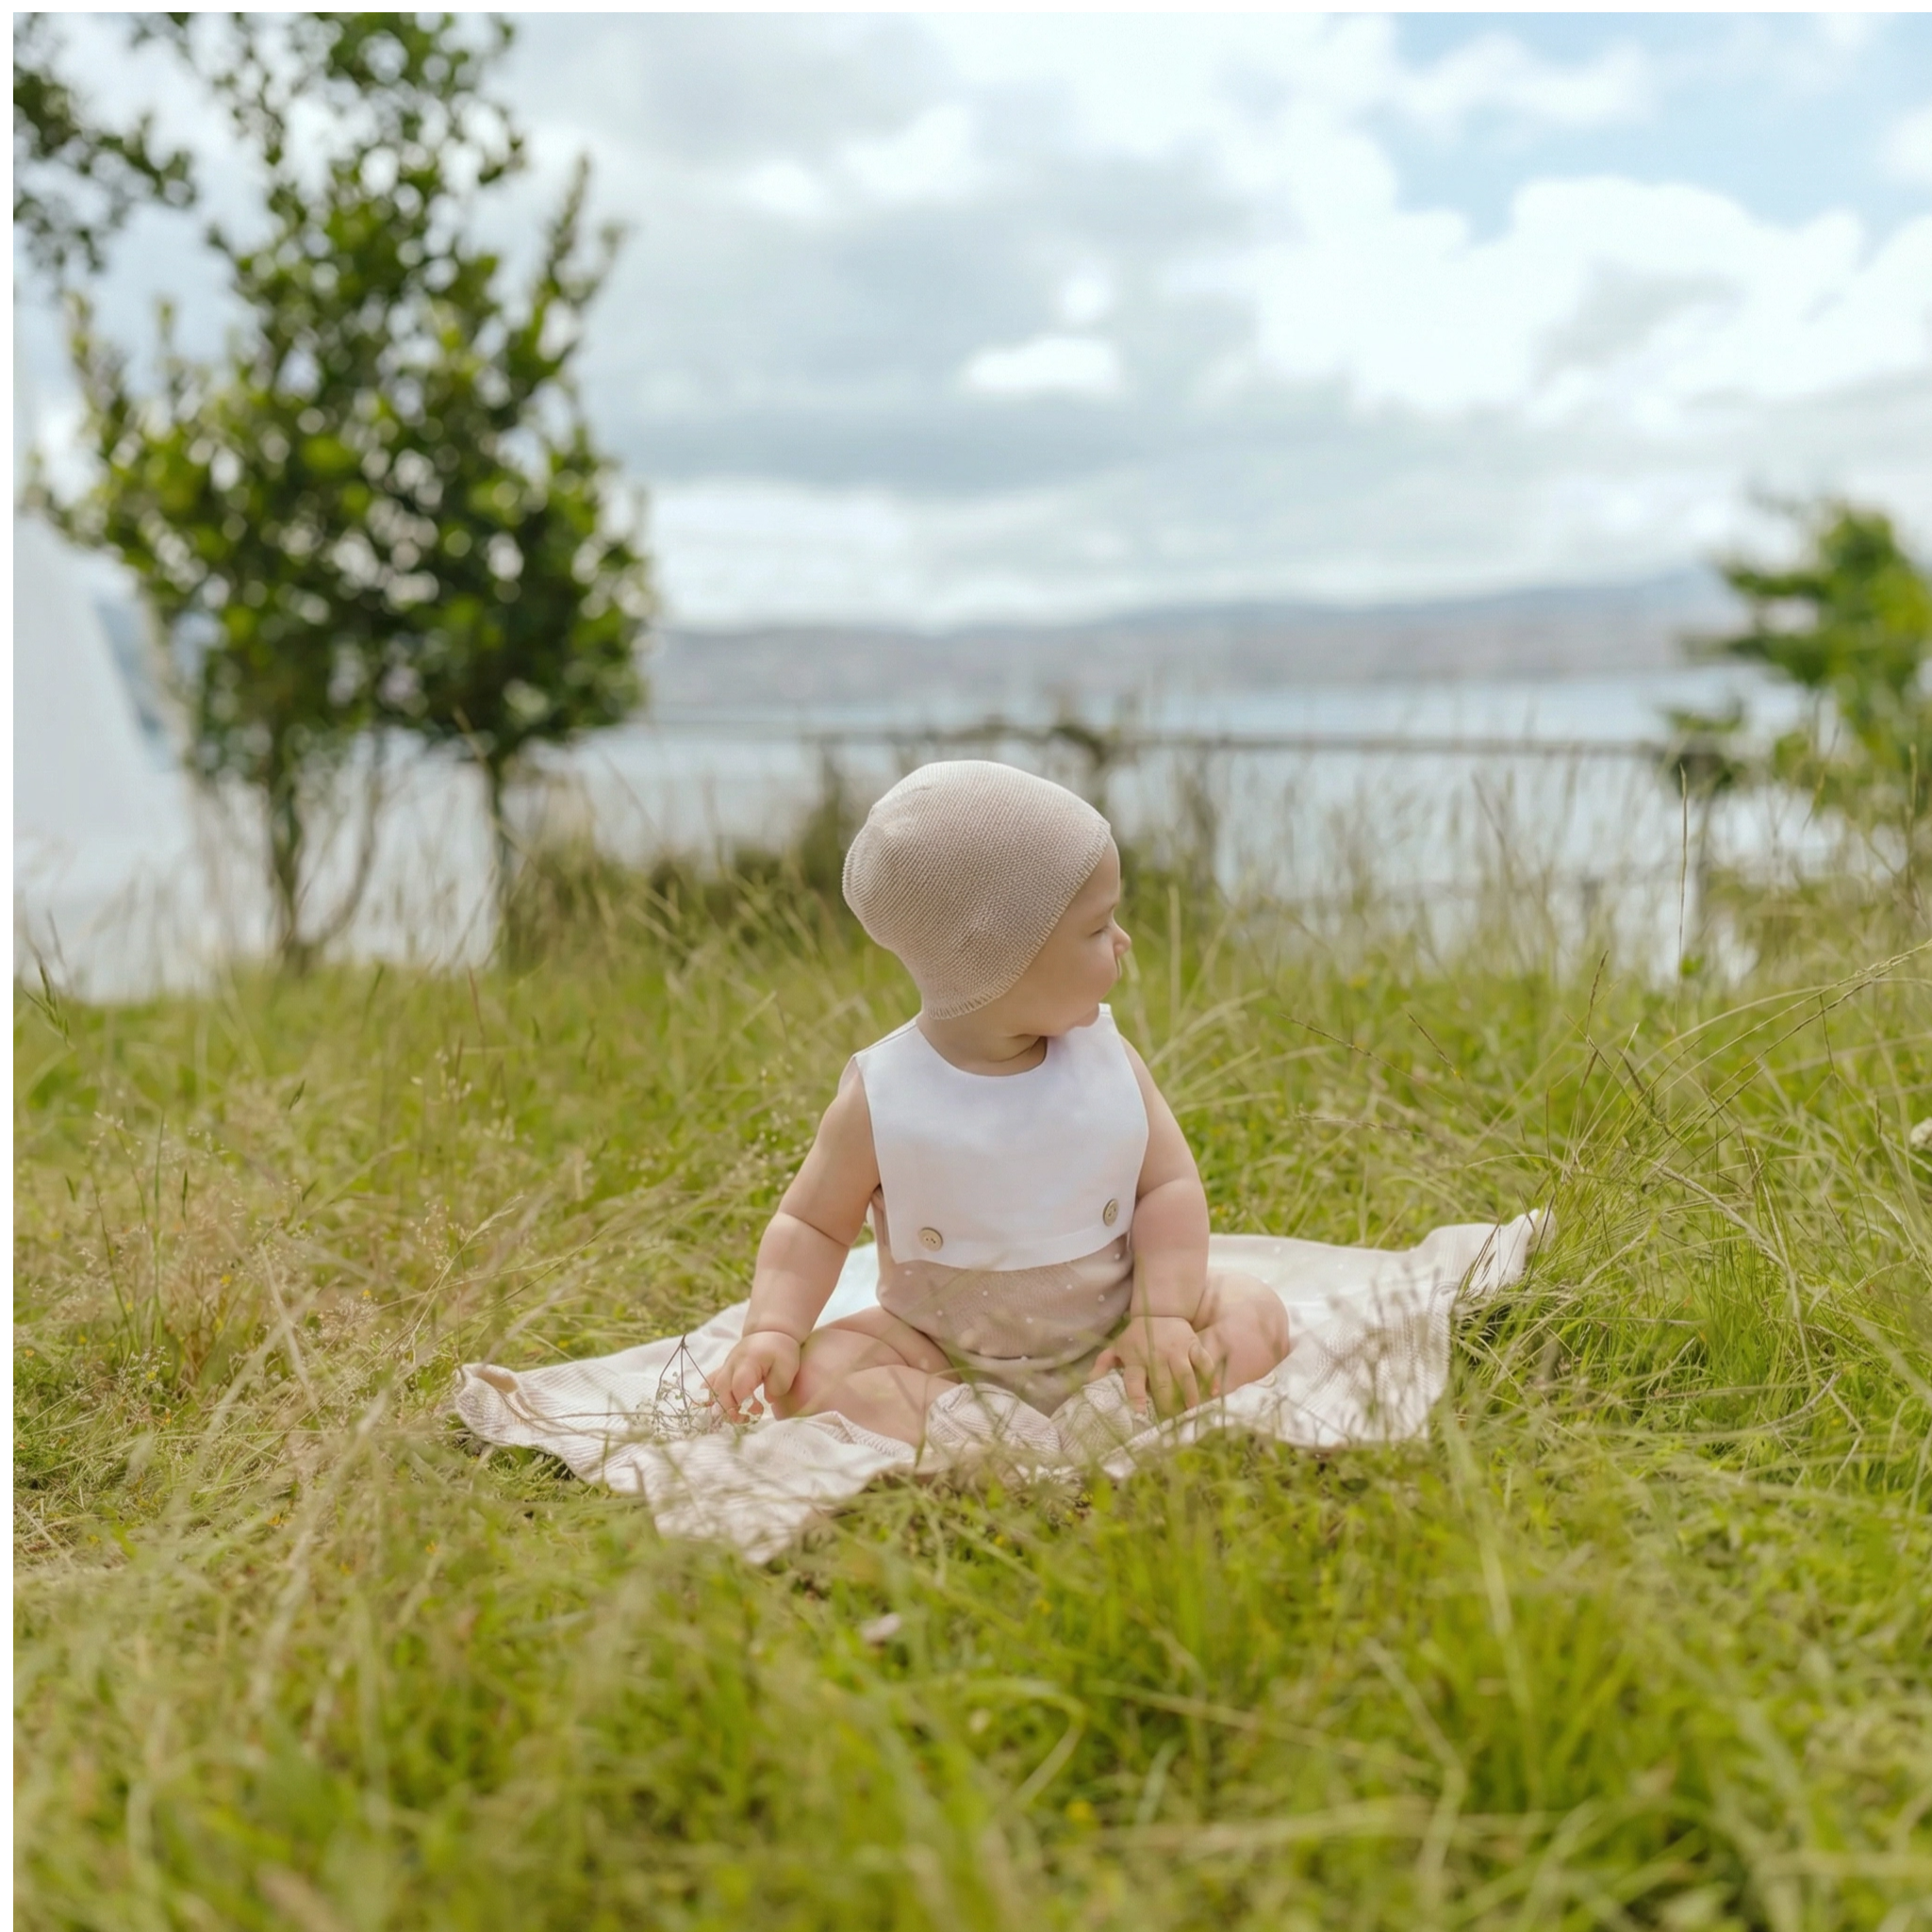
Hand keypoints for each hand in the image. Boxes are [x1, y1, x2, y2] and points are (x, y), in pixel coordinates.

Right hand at [706, 1328, 801, 1421]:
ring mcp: (725, 1367)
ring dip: (719, 1405)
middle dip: (729, 1410)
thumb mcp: (787, 1367)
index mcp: (748, 1362)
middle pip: (721, 1390)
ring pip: (712, 1387)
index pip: (738, 1387)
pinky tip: (708, 1407)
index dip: (743, 1403)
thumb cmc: (780, 1351)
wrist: (770, 1333)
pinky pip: (709, 1382)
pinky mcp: (723, 1370)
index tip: (756, 1411)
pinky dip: (709, 1395)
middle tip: (743, 1419)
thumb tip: (768, 1400)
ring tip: (731, 1415)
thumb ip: (778, 1386)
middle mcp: (731, 1365)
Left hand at [1092, 1314, 1218, 1417]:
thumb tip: (1088, 1383)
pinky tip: (1214, 1392)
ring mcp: (1176, 1349)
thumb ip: (1103, 1365)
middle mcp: (1156, 1354)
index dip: (1136, 1397)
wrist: (1159, 1310)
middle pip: (1162, 1383)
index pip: (1134, 1380)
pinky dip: (1210, 1376)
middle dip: (1167, 1403)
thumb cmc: (1136, 1336)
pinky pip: (1204, 1361)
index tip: (1140, 1413)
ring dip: (1190, 1394)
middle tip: (1171, 1421)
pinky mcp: (1193, 1344)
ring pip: (1185, 1374)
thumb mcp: (1117, 1347)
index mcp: (1135, 1357)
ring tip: (1192, 1411)